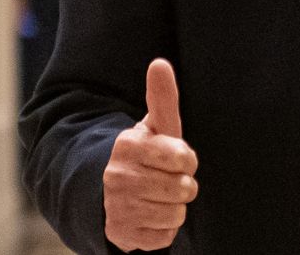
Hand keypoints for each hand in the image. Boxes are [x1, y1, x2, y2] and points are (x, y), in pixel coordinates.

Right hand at [103, 59, 198, 251]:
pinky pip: (165, 235)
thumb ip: (162, 97)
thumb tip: (159, 63)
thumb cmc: (147, 154)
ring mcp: (118, 206)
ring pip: (176, 213)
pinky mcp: (122, 233)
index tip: (177, 158)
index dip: (187, 160)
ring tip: (159, 196)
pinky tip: (151, 215)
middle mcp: (118, 176)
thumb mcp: (155, 126)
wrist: (112, 193)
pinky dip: (164, 227)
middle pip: (182, 188)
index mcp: (129, 145)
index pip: (183, 157)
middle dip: (183, 185)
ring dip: (174, 207)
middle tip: (169, 179)